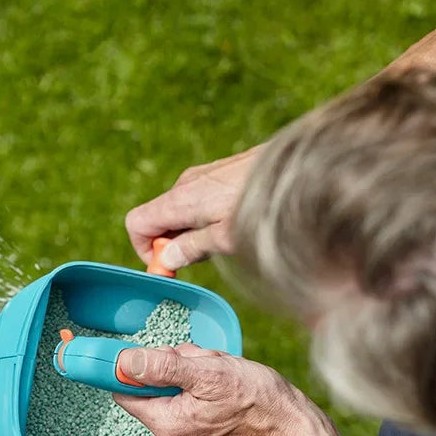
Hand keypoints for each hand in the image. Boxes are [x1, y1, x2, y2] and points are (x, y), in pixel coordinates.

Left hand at [112, 343, 314, 435]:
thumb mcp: (208, 372)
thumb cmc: (256, 400)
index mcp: (166, 425)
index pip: (125, 390)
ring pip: (171, 391)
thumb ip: (161, 367)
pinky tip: (223, 389)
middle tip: (206, 367)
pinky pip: (186, 402)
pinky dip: (200, 388)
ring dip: (191, 375)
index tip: (166, 356)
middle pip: (151, 388)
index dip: (139, 366)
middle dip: (174, 368)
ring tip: (221, 378)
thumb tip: (124, 361)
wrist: (291, 429)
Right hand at [124, 145, 262, 270]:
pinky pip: (195, 200)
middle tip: (202, 260)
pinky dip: (202, 219)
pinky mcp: (217, 174)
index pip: (136, 223)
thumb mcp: (226, 238)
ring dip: (189, 233)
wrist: (299, 168)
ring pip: (178, 211)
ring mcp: (201, 176)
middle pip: (157, 218)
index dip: (145, 250)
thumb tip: (166, 259)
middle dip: (170, 244)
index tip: (169, 267)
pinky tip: (231, 226)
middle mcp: (185, 184)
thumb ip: (192, 248)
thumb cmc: (262, 207)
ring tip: (222, 242)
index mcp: (180, 200)